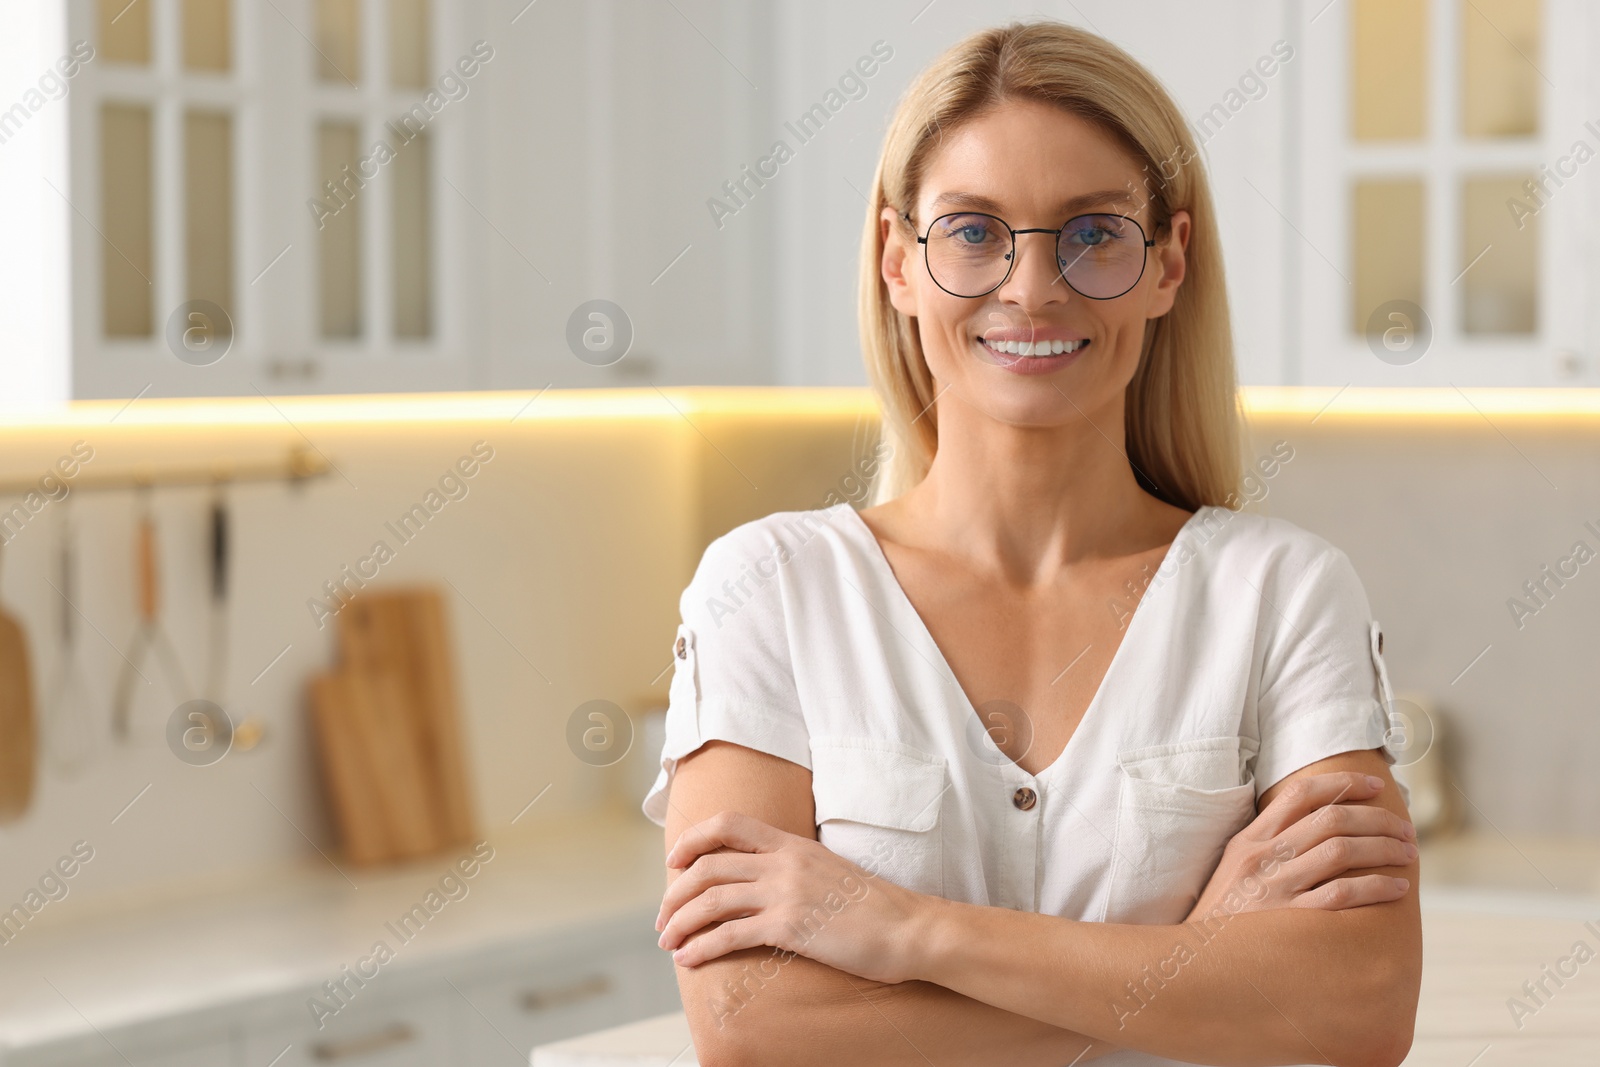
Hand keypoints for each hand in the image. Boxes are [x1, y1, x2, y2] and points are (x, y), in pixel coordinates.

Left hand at [656, 810, 931, 982]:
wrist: (909, 928)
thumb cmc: (874, 907)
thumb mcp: (829, 870)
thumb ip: (795, 868)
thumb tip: (764, 882)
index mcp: (793, 844)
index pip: (729, 824)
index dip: (693, 839)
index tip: (675, 861)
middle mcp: (784, 862)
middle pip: (708, 866)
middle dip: (675, 893)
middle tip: (663, 917)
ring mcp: (785, 893)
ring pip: (711, 900)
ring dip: (680, 922)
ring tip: (667, 942)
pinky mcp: (790, 927)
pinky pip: (730, 934)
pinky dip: (701, 946)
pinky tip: (689, 959)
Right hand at [1185, 771, 1415, 921]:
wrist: (1198, 961)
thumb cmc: (1223, 916)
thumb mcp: (1234, 868)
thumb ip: (1267, 844)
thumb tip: (1317, 824)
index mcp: (1250, 839)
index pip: (1300, 794)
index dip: (1342, 783)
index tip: (1374, 785)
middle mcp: (1264, 857)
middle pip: (1331, 819)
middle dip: (1376, 818)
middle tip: (1405, 828)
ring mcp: (1277, 887)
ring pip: (1342, 850)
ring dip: (1383, 848)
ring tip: (1408, 853)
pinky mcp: (1291, 920)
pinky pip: (1342, 894)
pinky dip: (1376, 887)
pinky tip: (1396, 888)